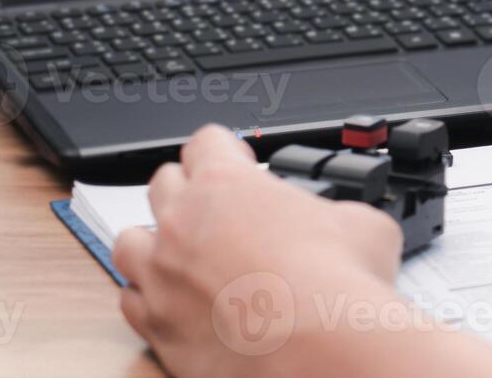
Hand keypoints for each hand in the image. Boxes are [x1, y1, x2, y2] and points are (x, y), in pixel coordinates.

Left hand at [113, 125, 403, 377]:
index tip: (238, 163)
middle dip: (187, 191)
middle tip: (215, 209)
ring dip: (153, 243)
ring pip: (129, 242)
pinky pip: (132, 303)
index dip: (225, 150)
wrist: (317, 349)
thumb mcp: (362, 223)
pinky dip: (150, 300)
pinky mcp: (157, 327)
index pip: (206, 142)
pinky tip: (176, 304)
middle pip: (162, 184)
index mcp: (227, 184)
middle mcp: (183, 223)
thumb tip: (346, 224)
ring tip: (181, 255)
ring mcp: (162, 276)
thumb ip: (337, 213)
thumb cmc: (335, 284)